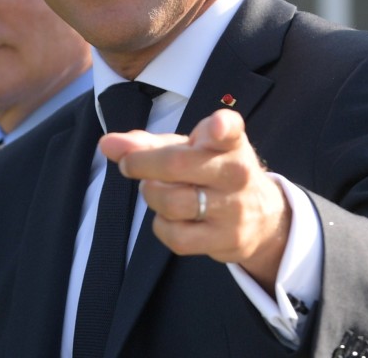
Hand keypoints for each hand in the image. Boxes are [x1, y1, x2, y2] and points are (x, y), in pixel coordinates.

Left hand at [99, 108, 290, 293]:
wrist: (261, 216)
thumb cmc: (210, 171)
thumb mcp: (186, 149)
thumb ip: (145, 144)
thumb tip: (106, 144)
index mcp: (230, 142)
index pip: (231, 130)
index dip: (222, 127)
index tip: (217, 128)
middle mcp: (237, 173)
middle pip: (177, 165)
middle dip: (140, 163)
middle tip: (128, 164)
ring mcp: (234, 209)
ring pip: (171, 202)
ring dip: (152, 195)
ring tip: (157, 189)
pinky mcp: (228, 240)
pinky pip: (176, 236)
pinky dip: (162, 225)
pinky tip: (171, 217)